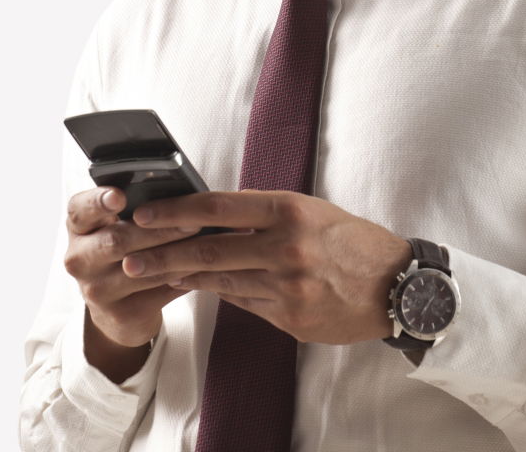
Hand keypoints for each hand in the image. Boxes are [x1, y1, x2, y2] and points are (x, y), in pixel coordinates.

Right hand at [64, 186, 195, 348]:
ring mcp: (96, 290)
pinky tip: (203, 266)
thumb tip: (177, 189)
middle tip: (192, 220)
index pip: (80, 209)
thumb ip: (136, 205)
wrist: (117, 308)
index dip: (98, 201)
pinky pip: (158, 292)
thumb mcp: (118, 224)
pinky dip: (184, 276)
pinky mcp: (120, 314)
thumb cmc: (124, 249)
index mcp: (78, 226)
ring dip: (177, 253)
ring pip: (141, 268)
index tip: (119, 196)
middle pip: (116, 240)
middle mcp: (79, 258)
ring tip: (206, 240)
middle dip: (158, 229)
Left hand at [125, 190, 411, 344]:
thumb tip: (211, 216)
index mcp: (290, 211)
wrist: (395, 284)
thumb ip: (263, 214)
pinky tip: (201, 286)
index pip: (219, 207)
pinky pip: (244, 303)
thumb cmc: (349, 239)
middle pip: (210, 249)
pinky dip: (220, 293)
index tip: (145, 214)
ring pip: (221, 281)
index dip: (176, 211)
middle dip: (163, 253)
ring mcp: (288, 288)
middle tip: (130, 256)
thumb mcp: (309, 210)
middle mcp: (286, 248)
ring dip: (184, 276)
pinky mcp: (290, 319)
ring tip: (155, 272)